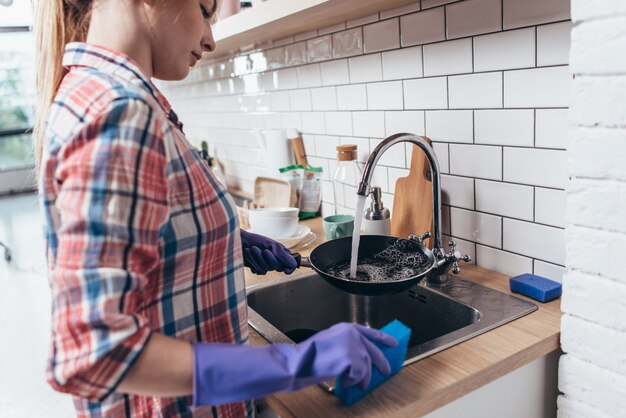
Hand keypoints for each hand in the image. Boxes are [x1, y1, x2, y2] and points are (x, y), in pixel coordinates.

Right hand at [193, 322, 396, 405]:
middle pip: (373, 351)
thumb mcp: (331, 345)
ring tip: (351, 383)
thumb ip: (348, 347)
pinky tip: (342, 379)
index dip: (383, 338)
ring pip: (367, 367)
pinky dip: (352, 382)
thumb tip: (364, 358)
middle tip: (386, 372)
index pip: (369, 332)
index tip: (393, 344)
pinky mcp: (352, 357)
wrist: (295, 364)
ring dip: (361, 379)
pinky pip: (360, 375)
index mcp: (345, 328)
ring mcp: (352, 344)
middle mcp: (351, 333)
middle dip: (380, 364)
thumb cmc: (307, 358)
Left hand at [240, 229, 297, 274]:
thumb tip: (293, 264)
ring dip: (258, 258)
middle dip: (270, 258)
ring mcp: (266, 265)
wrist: (240, 241)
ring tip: (253, 249)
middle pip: (279, 268)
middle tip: (264, 250)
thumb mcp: (271, 244)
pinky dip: (253, 262)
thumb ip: (282, 254)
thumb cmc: (255, 239)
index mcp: (282, 253)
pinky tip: (249, 255)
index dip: (290, 268)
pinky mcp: (257, 268)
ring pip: (267, 269)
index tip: (287, 270)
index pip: (291, 264)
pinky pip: (258, 271)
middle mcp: (275, 260)